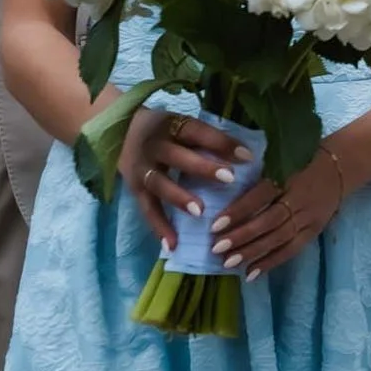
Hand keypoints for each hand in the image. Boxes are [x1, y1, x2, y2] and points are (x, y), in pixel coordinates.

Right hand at [120, 108, 249, 247]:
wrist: (121, 133)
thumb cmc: (169, 131)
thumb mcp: (185, 125)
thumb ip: (209, 138)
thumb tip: (249, 154)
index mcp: (172, 126)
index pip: (198, 132)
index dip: (222, 143)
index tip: (247, 156)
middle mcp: (154, 146)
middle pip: (177, 157)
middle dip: (203, 168)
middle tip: (229, 179)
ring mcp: (141, 169)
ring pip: (159, 184)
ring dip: (180, 199)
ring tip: (201, 212)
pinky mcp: (134, 190)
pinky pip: (146, 210)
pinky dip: (159, 227)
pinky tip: (172, 245)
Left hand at [213, 145, 350, 280]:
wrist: (344, 164)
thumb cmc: (304, 159)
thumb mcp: (284, 158)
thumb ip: (260, 175)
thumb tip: (224, 189)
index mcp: (290, 176)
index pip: (262, 196)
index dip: (239, 211)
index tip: (215, 225)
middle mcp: (300, 198)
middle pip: (270, 220)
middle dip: (243, 236)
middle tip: (217, 248)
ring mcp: (310, 216)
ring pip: (280, 237)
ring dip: (254, 251)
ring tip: (229, 263)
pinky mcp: (315, 229)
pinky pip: (293, 248)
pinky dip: (272, 261)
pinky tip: (251, 273)